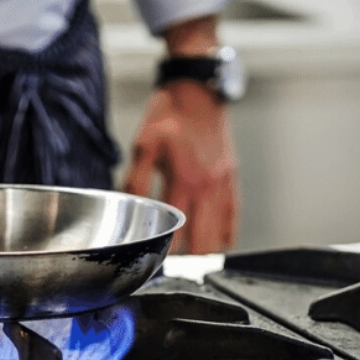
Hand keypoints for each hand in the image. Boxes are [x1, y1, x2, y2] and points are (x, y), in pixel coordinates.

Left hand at [122, 81, 238, 253]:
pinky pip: (232, 217)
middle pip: (204, 243)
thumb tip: (127, 206)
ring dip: (205, 249)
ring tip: (189, 259)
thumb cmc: (169, 115)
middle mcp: (208, 187)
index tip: (157, 261)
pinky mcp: (232, 180)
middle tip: (173, 266)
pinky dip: (223, 234)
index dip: (167, 251)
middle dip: (188, 260)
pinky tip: (213, 242)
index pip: (178, 231)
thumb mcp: (143, 144)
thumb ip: (135, 179)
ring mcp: (223, 185)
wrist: (198, 93)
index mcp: (184, 180)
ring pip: (220, 234)